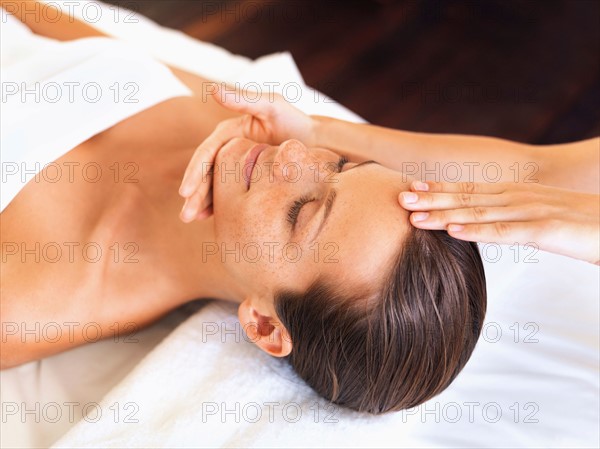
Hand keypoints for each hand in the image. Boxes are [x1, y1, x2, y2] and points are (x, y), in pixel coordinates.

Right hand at [178, 85, 316, 221]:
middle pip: (206, 173)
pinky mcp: (248, 180)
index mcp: (230, 133)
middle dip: (194, 194)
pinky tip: (209, 220)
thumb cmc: (296, 121)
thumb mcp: (272, 106)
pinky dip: (219, 206)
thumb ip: (244, 99)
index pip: (207, 154)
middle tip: (186, 215)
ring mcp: (238, 167)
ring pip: (215, 186)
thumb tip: (213, 89)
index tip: (186, 191)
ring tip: (191, 220)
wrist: (318, 143)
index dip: (195, 172)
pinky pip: (230, 194)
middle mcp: (229, 150)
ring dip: (201, 203)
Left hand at [398, 180, 599, 264]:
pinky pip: (506, 232)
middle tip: (399, 196)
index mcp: (518, 194)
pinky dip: (477, 231)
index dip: (440, 187)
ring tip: (414, 215)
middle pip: (468, 197)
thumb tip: (490, 224)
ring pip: (479, 213)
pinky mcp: (547, 228)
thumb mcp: (543, 218)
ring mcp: (533, 210)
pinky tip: (453, 231)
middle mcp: (520, 197)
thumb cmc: (585, 225)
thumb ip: (515, 219)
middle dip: (431, 197)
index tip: (412, 186)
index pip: (472, 188)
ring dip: (444, 213)